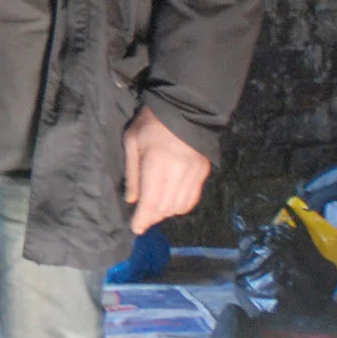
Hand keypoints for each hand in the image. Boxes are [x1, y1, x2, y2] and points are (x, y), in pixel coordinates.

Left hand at [122, 105, 209, 236]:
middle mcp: (179, 173)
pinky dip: (180, 205)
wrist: (185, 108)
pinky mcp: (204, 173)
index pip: (151, 202)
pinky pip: (192, 199)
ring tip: (155, 209)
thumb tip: (132, 201)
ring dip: (166, 212)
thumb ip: (132, 173)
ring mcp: (194, 174)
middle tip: (142, 218)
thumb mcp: (132, 142)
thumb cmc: (151, 123)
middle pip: (166, 208)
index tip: (136, 229)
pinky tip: (171, 201)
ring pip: (180, 207)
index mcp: (157, 164)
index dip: (142, 219)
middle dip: (152, 217)